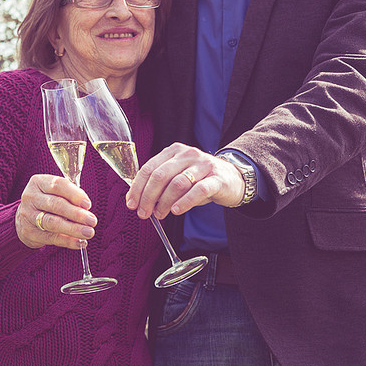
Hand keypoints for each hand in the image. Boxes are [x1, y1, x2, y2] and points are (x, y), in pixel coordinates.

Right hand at [16, 174, 97, 248]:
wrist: (24, 219)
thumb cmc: (47, 202)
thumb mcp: (55, 192)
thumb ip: (70, 196)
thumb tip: (86, 207)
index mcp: (38, 182)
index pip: (58, 185)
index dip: (75, 194)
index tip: (88, 204)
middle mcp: (31, 197)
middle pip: (56, 204)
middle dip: (76, 213)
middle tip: (92, 220)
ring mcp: (28, 215)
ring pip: (52, 222)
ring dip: (73, 228)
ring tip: (88, 232)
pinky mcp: (29, 232)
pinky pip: (51, 238)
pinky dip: (67, 241)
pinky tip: (80, 242)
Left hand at [125, 141, 245, 218]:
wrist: (233, 179)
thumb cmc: (200, 180)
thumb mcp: (179, 176)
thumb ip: (161, 184)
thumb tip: (140, 201)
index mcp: (174, 151)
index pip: (149, 168)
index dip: (137, 187)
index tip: (131, 203)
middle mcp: (188, 154)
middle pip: (161, 175)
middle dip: (148, 196)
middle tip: (144, 213)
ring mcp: (204, 165)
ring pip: (177, 183)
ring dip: (164, 202)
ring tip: (159, 214)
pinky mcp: (217, 178)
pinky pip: (199, 190)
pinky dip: (185, 202)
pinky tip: (176, 211)